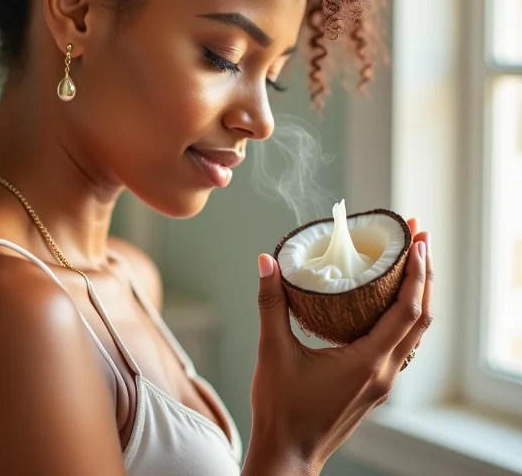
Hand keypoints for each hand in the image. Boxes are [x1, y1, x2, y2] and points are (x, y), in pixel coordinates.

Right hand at [249, 219, 431, 471]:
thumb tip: (266, 261)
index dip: (416, 272)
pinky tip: (389, 298)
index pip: (407, 310)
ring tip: (411, 259)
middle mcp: (385, 372)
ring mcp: (383, 380)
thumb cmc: (281, 408)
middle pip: (421, 317)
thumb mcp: (273, 351)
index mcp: (368, 362)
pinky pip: (402, 343)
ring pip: (415, 331)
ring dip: (418, 293)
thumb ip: (271, 303)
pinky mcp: (375, 384)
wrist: (288, 454)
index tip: (417, 240)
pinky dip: (404, 313)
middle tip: (419, 235)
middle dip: (424, 273)